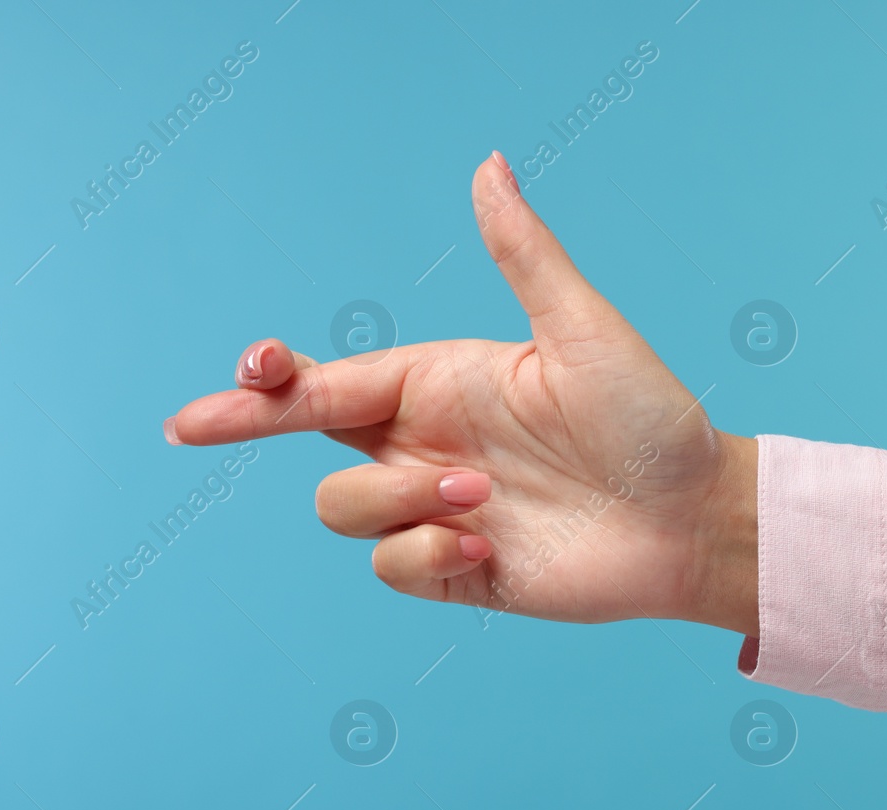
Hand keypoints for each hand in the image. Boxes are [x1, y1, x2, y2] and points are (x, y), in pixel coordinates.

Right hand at [164, 153, 757, 635]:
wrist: (691, 520)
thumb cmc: (650, 419)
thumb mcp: (583, 330)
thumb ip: (523, 255)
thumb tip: (489, 165)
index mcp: (441, 382)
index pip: (329, 380)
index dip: (266, 380)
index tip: (239, 372)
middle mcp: (427, 444)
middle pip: (307, 441)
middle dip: (254, 425)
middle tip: (195, 423)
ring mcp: (437, 509)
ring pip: (345, 509)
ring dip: (402, 500)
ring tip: (487, 498)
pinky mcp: (457, 568)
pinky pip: (393, 567)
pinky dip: (430, 553)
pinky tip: (492, 543)